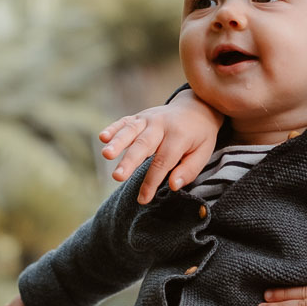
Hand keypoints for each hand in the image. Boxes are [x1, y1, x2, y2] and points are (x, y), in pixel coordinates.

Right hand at [98, 92, 222, 204]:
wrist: (196, 107)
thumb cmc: (199, 136)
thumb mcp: (204, 152)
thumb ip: (189, 170)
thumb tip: (173, 186)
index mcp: (179, 136)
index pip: (163, 162)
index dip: (152, 182)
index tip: (143, 199)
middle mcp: (162, 125)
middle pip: (144, 145)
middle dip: (130, 161)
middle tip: (117, 176)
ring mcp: (149, 118)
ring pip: (131, 131)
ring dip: (117, 143)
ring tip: (106, 155)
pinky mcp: (139, 116)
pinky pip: (124, 121)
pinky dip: (113, 128)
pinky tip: (102, 137)